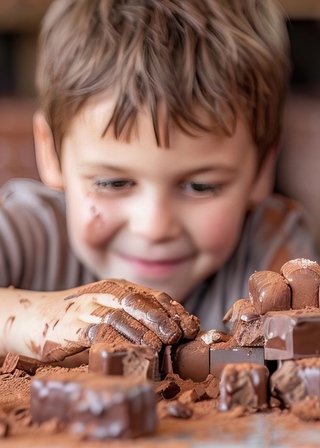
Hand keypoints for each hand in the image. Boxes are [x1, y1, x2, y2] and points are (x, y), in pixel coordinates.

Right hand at [12, 279, 199, 361]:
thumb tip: (172, 335)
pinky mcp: (71, 326)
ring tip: (160, 346)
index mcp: (118, 287)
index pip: (154, 295)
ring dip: (143, 331)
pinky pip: (97, 332)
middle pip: (140, 302)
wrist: (34, 316)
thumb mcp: (109, 310)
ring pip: (121, 316)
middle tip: (178, 336)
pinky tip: (131, 351)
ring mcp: (88, 307)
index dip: (175, 310)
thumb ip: (135, 317)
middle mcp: (105, 293)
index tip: (191, 326)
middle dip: (163, 319)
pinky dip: (117, 341)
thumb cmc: (78, 317)